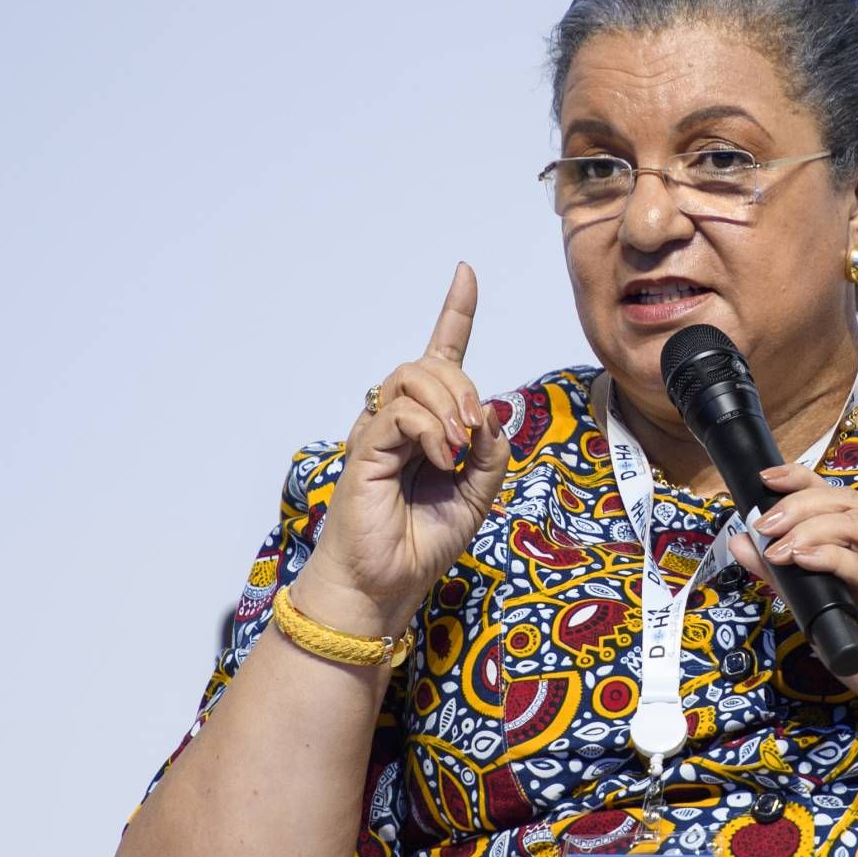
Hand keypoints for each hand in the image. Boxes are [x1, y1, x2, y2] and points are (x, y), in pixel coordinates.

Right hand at [290, 262, 508, 637]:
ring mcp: (377, 431)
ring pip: (415, 377)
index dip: (455, 313)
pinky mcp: (365, 448)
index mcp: (429, 425)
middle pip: (434, 364)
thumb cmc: (423, 541)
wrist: (385, 583)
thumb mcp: (479, 494)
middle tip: (477, 435)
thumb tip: (491, 411)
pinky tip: (442, 460)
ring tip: (459, 450)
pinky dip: (432, 431)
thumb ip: (492, 451)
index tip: (465, 273)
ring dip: (451, 406)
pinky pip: (401, 412)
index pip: (442, 356)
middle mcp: (399, 420)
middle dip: (465, 390)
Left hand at [729, 462, 857, 718]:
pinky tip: (806, 558)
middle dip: (798, 507)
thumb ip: (787, 577)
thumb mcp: (822, 611)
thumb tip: (745, 544)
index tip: (766, 480)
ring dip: (810, 530)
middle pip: (842, 503)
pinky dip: (833, 557)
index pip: (835, 495)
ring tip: (780, 548)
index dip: (800, 480)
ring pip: (854, 524)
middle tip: (765, 526)